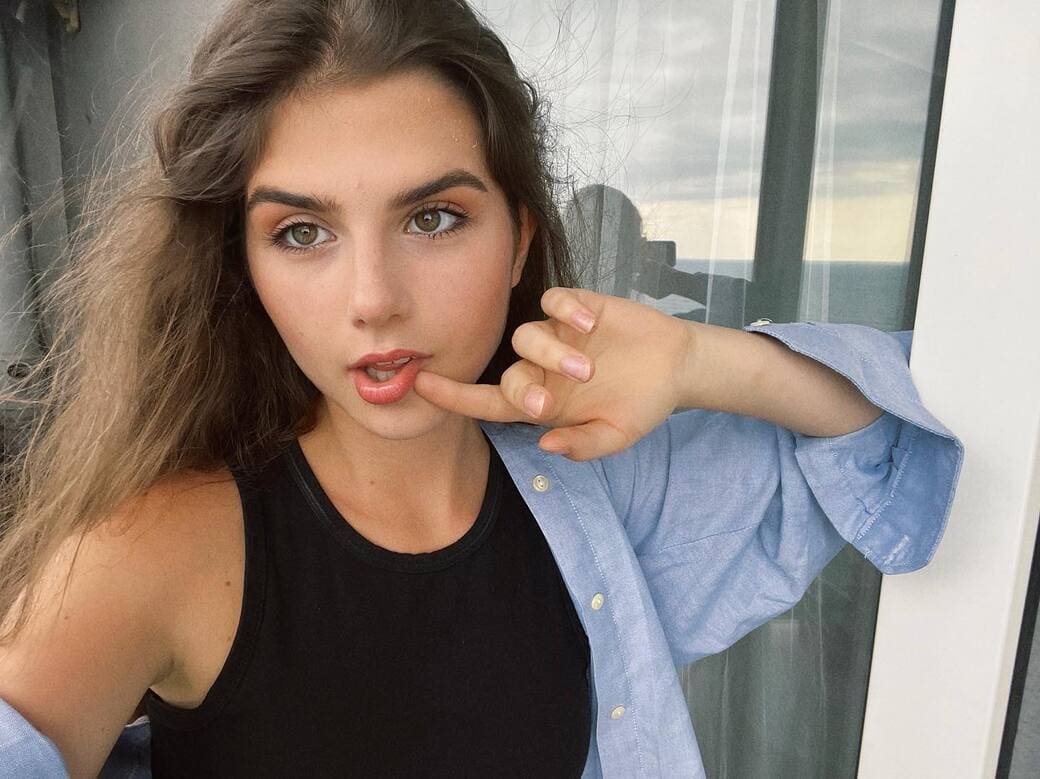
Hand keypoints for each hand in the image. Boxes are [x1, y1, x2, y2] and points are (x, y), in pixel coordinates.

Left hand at [412, 287, 693, 460]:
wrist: (675, 364)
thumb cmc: (640, 404)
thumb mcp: (617, 434)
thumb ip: (584, 445)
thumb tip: (547, 445)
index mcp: (542, 403)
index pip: (487, 403)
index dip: (454, 396)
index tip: (421, 386)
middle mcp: (541, 368)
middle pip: (510, 374)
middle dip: (523, 389)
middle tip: (547, 403)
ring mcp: (556, 335)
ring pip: (528, 337)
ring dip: (552, 353)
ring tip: (589, 366)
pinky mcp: (577, 306)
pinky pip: (555, 302)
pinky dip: (566, 310)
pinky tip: (590, 323)